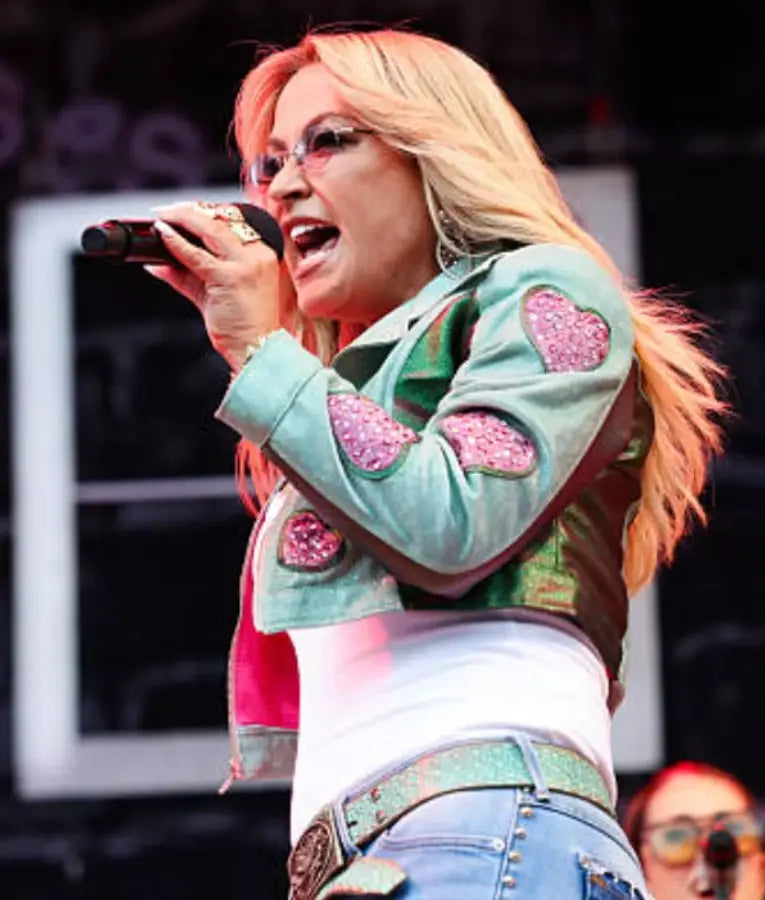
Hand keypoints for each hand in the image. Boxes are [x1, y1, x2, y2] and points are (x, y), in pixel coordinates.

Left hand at [144, 201, 283, 371]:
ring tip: (161, 218)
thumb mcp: (213, 293)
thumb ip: (187, 275)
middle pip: (220, 220)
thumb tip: (160, 262)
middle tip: (165, 211)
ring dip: (181, 219)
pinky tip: (163, 235)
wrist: (257, 349)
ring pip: (209, 230)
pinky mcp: (230, 277)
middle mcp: (257, 254)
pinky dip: (177, 243)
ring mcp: (246, 264)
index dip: (203, 212)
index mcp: (261, 254)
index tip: (181, 210)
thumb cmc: (242, 326)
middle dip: (188, 211)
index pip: (230, 222)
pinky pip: (197, 255)